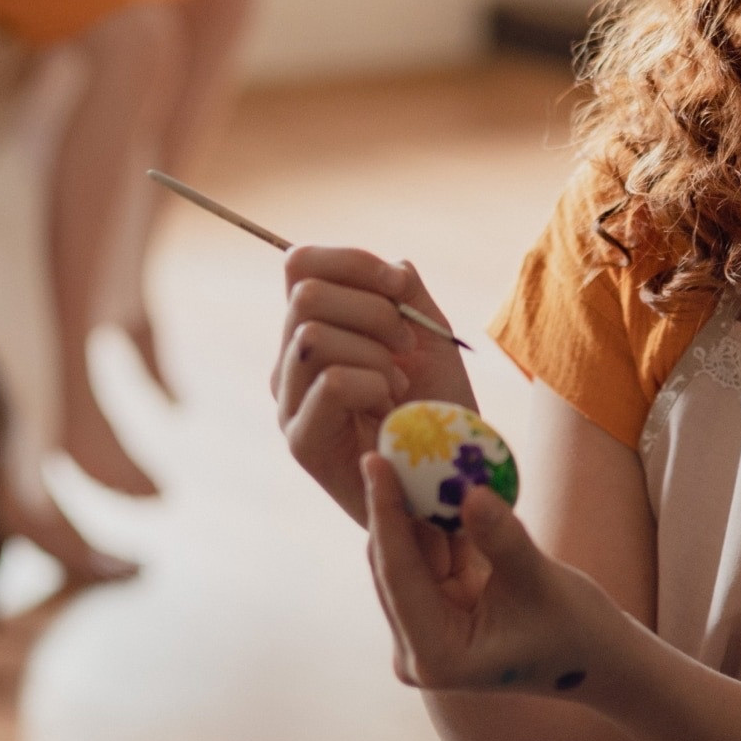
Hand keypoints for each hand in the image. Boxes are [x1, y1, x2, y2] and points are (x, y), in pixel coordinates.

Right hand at [275, 246, 475, 522]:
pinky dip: (373, 386)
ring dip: (375, 354)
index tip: (400, 288)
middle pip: (304, 294)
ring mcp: (288, 402)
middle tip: (406, 347)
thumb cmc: (439, 406)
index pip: (300, 263)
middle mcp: (289, 361)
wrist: (452, 478)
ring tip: (398, 386)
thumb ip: (403, 291)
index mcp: (311, 328)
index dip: (353, 262)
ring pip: (312, 336)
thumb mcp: (428, 334)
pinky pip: (331, 383)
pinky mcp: (301, 441)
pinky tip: (391, 412)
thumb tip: (387, 268)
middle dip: (372, 311)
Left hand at [361, 455, 632, 695]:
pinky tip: (441, 480)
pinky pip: (429, 556)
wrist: (597, 658)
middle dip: (397, 505)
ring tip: (418, 452)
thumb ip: (501, 538)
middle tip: (395, 443)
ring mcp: (423, 632)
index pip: (398, 573)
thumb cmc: (577, 632)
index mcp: (434, 655)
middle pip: (392, 564)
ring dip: (418, 509)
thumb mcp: (541, 582)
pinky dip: (439, 523)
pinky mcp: (436, 613)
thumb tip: (470, 490)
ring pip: (408, 555)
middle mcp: (416, 650)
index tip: (375, 459)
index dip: (384, 513)